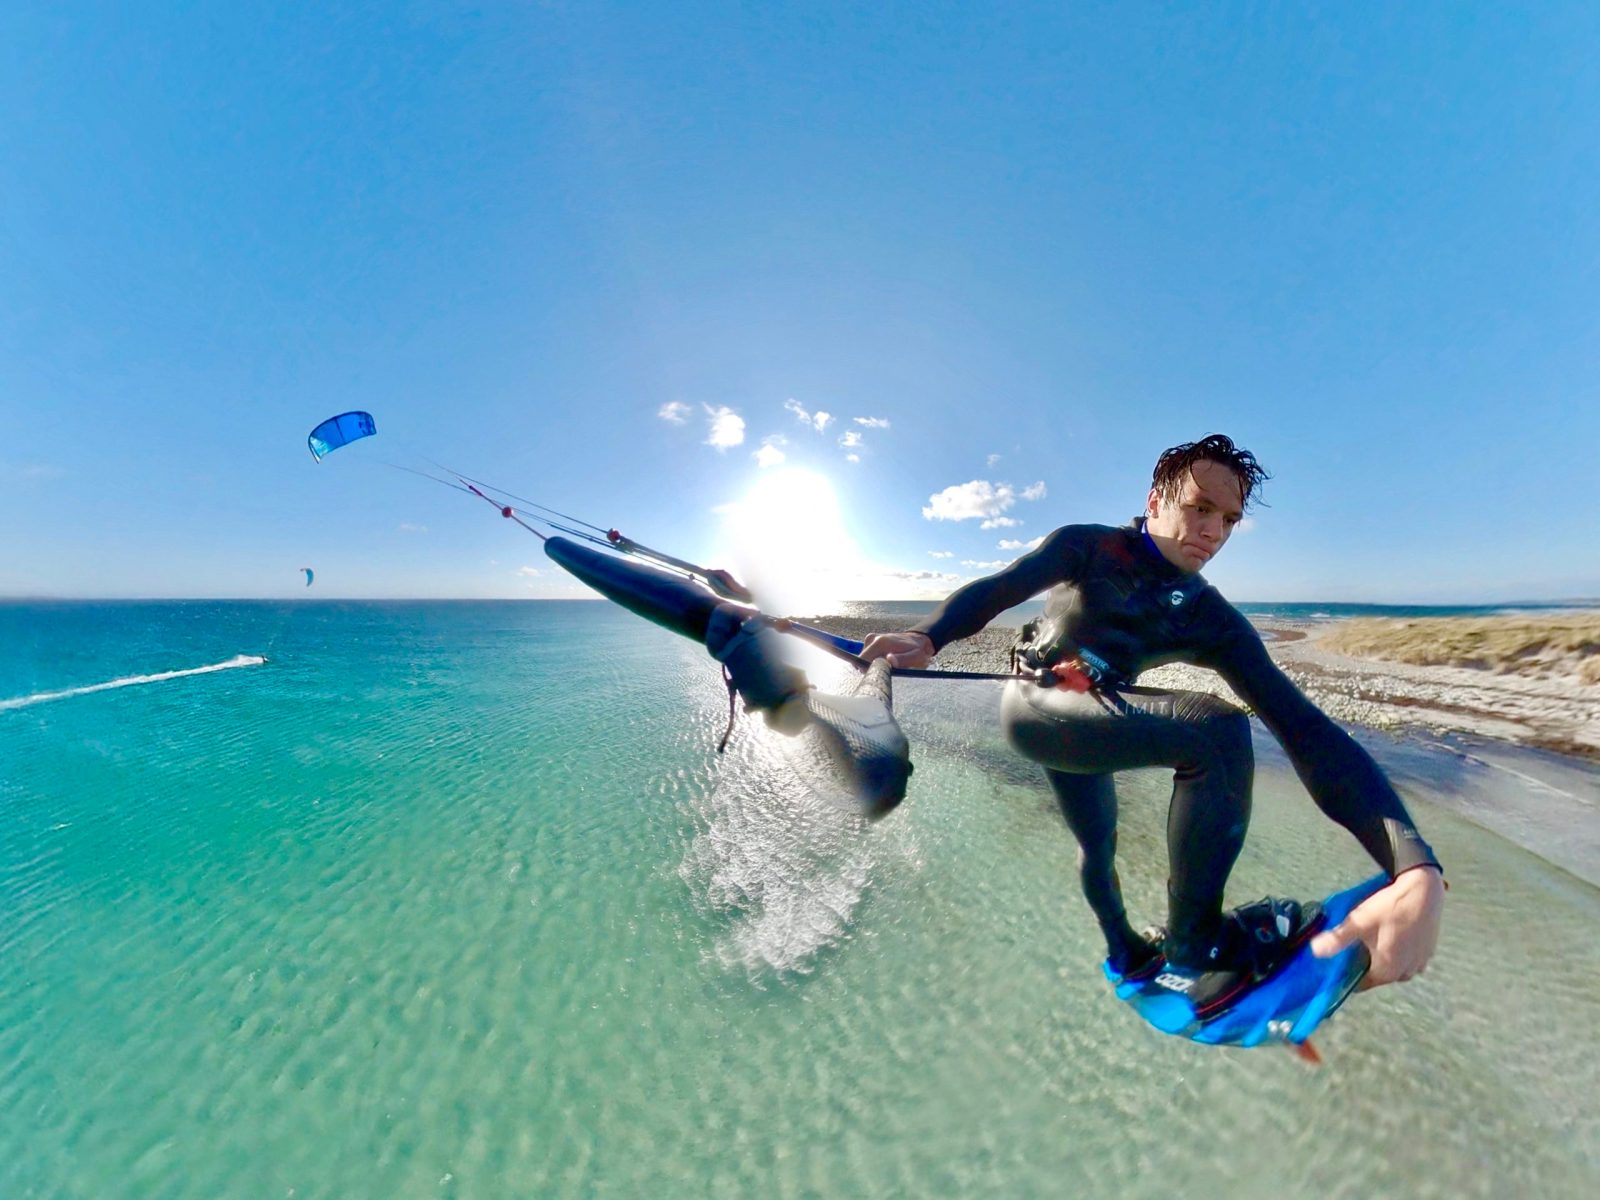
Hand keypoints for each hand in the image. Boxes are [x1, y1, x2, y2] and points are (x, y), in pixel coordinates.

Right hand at [860, 631, 935, 669]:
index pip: (862, 661)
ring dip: (874, 665)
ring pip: (864, 661)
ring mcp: (870, 640)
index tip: (881, 674)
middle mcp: (872, 639)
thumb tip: (889, 659)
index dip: (870, 671)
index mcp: (881, 642)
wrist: (917, 641)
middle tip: (888, 670)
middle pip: (861, 662)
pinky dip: (874, 662)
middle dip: (873, 668)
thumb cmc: (917, 651)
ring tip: (889, 665)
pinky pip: (867, 657)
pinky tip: (885, 661)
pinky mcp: (870, 642)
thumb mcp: (916, 657)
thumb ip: (903, 659)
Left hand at [1310, 866, 1444, 988]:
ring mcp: (1419, 963)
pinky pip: (1407, 957)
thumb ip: (1337, 940)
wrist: (1424, 890)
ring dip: (1382, 954)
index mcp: (1387, 972)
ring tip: (1375, 933)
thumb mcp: (1359, 922)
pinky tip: (1392, 931)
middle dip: (1364, 961)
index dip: (1347, 972)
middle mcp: (1405, 973)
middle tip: (1358, 939)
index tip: (1341, 957)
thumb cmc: (1390, 908)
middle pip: (1376, 974)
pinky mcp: (1428, 952)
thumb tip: (1315, 952)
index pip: (1361, 984)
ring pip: (1392, 965)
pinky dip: (1398, 949)